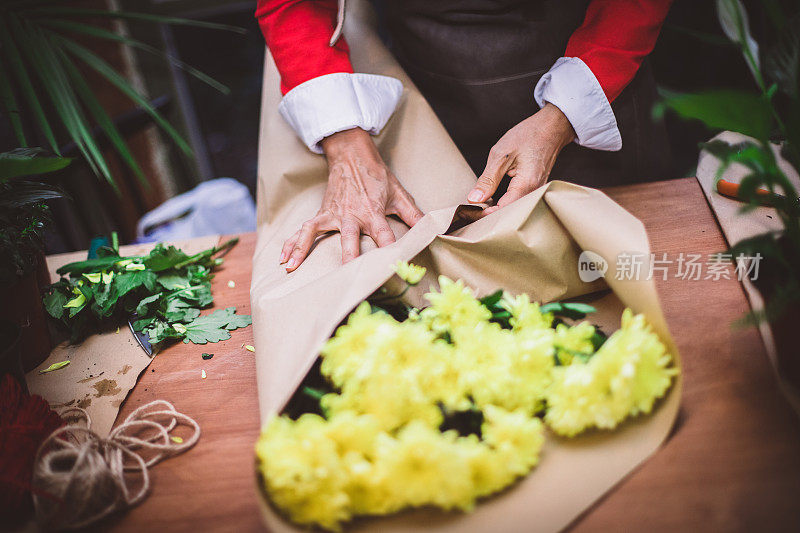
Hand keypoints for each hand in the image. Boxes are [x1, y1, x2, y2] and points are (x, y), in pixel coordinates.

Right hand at [281, 128, 423, 271]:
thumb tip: (433, 229)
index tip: (393, 270)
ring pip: (317, 234)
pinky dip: (293, 243)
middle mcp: (352, 216)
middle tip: (347, 280)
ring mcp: (334, 215)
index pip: (385, 237)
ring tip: (293, 269)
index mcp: (373, 213)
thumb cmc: (378, 177)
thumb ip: (415, 215)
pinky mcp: (322, 213)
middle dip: (349, 261)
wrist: (353, 155)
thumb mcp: (400, 195)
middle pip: (349, 242)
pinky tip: (284, 258)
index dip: (390, 253)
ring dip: (305, 250)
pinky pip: (305, 229)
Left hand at [466, 103, 575, 214]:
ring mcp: (536, 191)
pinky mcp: (535, 188)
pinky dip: (505, 203)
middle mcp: (534, 192)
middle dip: (490, 214)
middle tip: (473, 209)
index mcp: (526, 185)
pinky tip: (493, 200)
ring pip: (514, 208)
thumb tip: (474, 199)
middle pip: (509, 213)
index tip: (471, 210)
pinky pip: (518, 201)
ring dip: (497, 209)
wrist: (552, 127)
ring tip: (481, 205)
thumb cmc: (529, 136)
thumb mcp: (501, 155)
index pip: (503, 210)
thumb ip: (487, 180)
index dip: (485, 214)